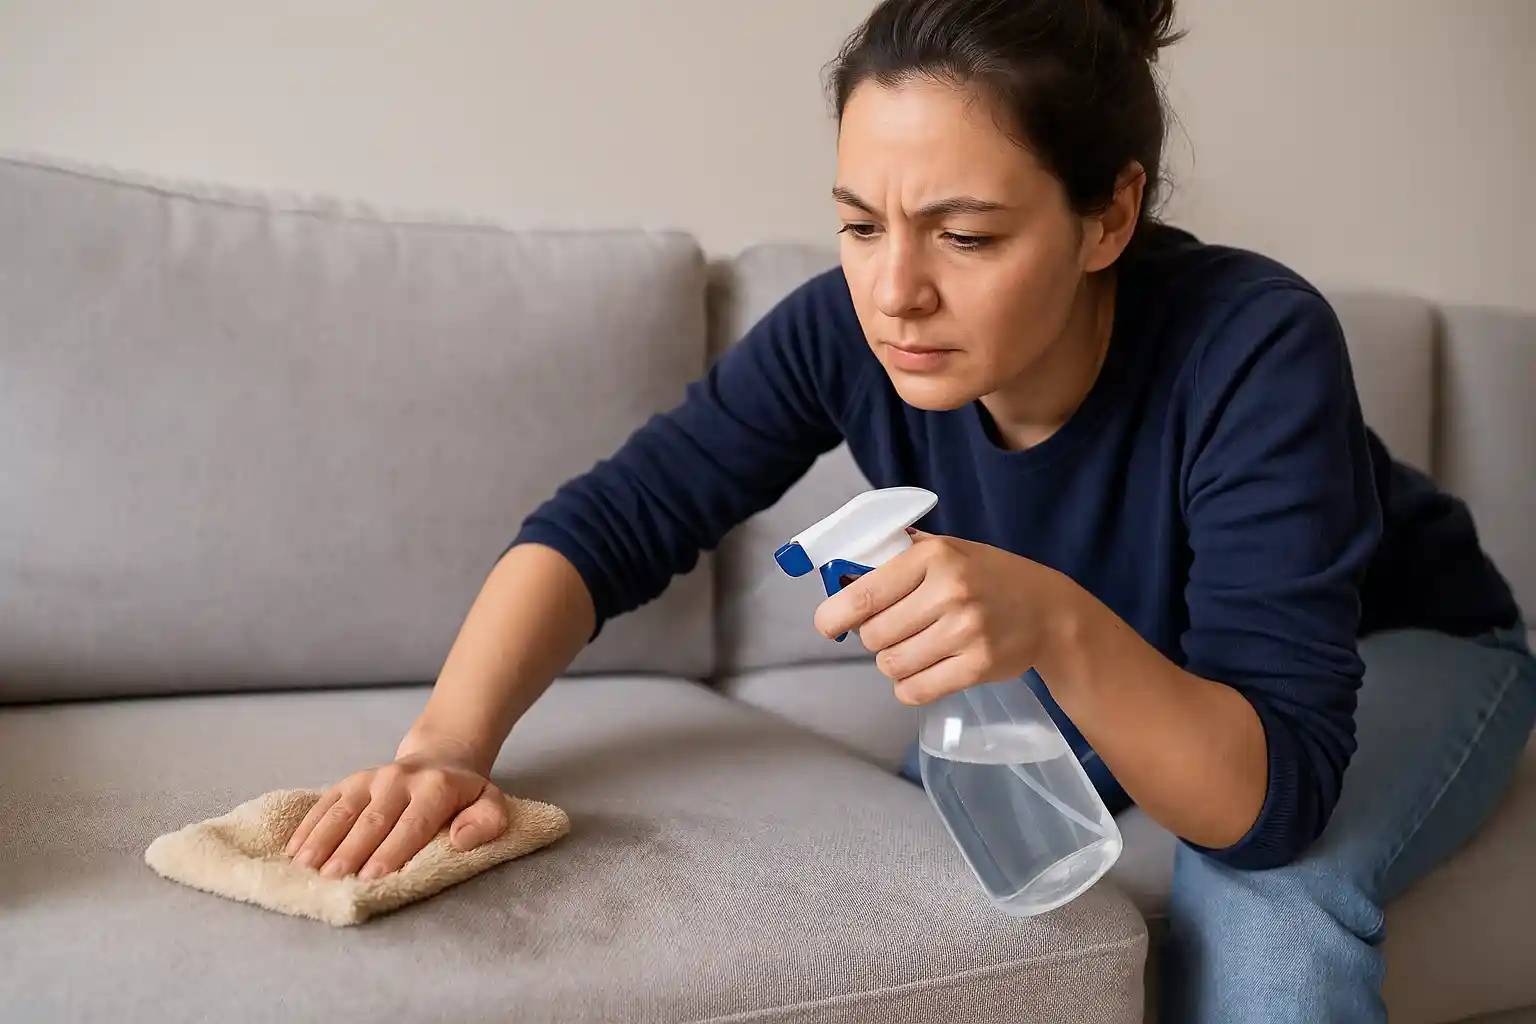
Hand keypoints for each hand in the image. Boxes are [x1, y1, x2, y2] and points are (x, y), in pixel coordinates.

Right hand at [284, 748, 508, 880]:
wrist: (441, 757)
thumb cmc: (464, 794)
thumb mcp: (491, 804)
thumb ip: (486, 822)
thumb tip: (460, 839)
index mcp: (436, 788)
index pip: (412, 824)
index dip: (392, 851)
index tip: (372, 876)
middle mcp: (399, 779)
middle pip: (373, 820)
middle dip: (351, 851)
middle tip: (333, 880)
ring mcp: (371, 778)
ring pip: (343, 811)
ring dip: (323, 840)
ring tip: (306, 867)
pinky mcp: (350, 781)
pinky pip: (326, 803)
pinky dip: (309, 827)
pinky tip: (294, 850)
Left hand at [813, 530, 1077, 704]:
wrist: (1049, 611)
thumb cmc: (987, 576)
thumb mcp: (946, 550)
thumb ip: (896, 557)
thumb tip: (840, 572)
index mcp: (934, 556)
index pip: (864, 594)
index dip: (835, 615)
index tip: (829, 624)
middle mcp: (950, 591)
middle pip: (873, 635)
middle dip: (874, 638)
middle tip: (893, 631)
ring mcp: (965, 631)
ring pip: (891, 665)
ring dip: (893, 663)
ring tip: (914, 649)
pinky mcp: (977, 666)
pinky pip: (916, 690)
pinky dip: (909, 687)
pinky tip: (922, 673)